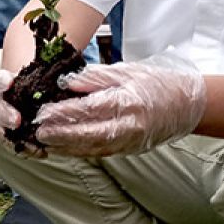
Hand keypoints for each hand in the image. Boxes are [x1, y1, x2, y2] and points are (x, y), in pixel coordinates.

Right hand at [0, 68, 48, 154]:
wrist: (35, 86)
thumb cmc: (43, 76)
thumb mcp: (48, 70)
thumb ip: (55, 73)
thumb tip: (76, 76)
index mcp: (6, 82)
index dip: (1, 82)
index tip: (9, 83)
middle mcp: (1, 100)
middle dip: (5, 114)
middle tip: (17, 120)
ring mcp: (3, 117)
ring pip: (0, 128)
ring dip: (14, 137)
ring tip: (33, 146)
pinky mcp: (12, 132)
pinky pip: (13, 142)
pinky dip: (26, 148)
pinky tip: (43, 152)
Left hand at [33, 53, 206, 156]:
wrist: (186, 105)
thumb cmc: (154, 83)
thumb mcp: (125, 71)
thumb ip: (95, 78)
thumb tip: (66, 83)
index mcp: (129, 101)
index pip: (90, 109)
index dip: (64, 113)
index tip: (42, 112)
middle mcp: (130, 126)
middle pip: (89, 134)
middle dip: (60, 134)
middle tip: (37, 131)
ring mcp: (130, 141)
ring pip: (92, 148)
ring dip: (65, 147)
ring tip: (43, 142)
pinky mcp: (129, 150)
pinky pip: (99, 152)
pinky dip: (79, 151)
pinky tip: (62, 148)